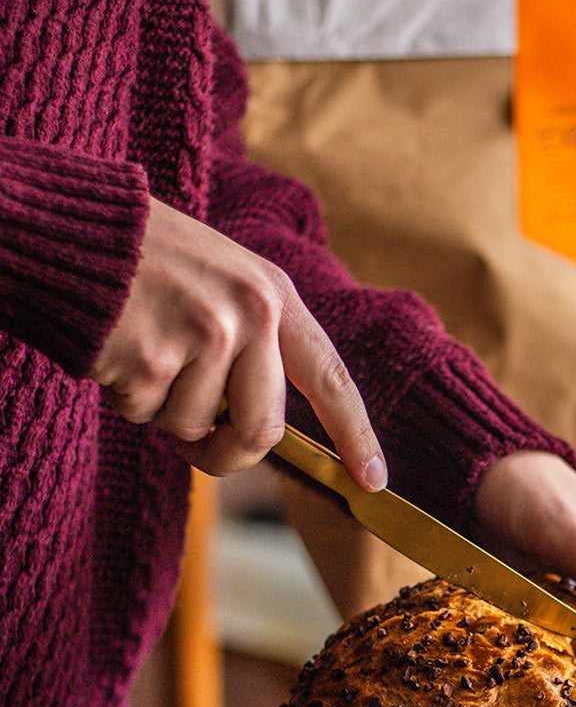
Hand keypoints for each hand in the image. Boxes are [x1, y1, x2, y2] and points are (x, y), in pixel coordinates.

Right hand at [90, 198, 386, 486]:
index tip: (372, 480)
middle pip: (261, 432)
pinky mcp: (154, 358)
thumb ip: (253, 345)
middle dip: (227, 454)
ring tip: (142, 352)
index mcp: (274, 295)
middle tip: (198, 447)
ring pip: (193, 428)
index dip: (354, 434)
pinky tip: (116, 348)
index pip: (329, 376)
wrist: (71, 226)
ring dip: (161, 412)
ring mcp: (204, 335)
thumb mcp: (223, 281)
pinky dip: (126, 398)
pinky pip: (145, 415)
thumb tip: (259, 434)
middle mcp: (250, 313)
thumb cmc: (147, 262)